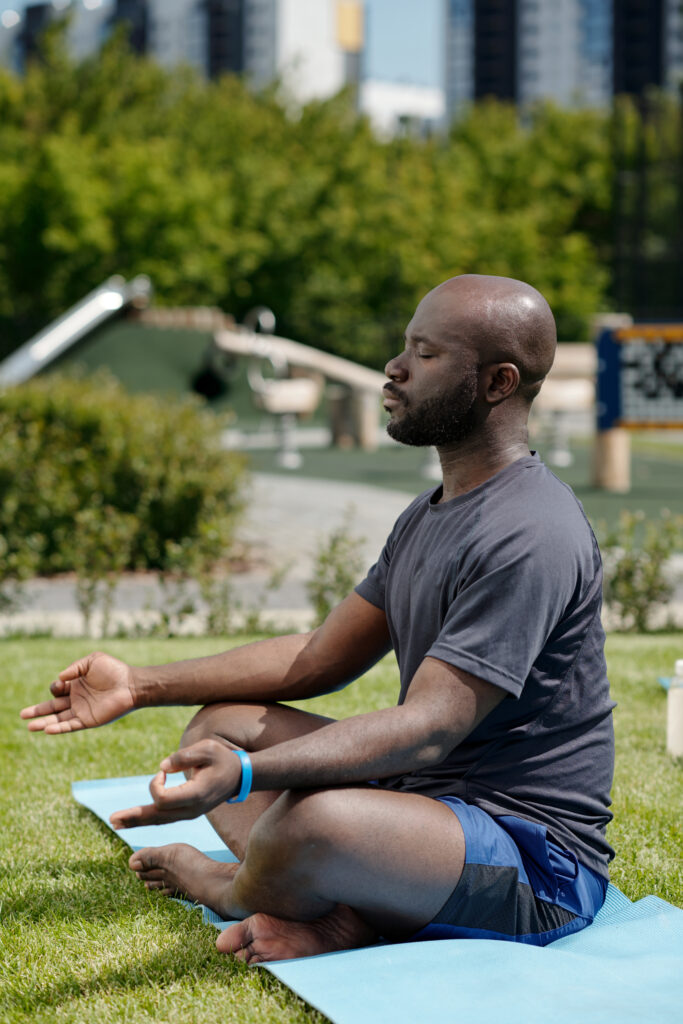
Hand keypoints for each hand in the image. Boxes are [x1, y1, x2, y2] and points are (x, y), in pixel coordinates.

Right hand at [20, 651, 135, 733]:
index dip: (55, 687)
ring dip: (44, 723)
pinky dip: (59, 728)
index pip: (57, 690)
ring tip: (29, 726)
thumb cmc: (114, 670)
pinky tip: (47, 729)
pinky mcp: (89, 720)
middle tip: (23, 715)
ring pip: (58, 719)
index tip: (63, 683)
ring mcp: (82, 711)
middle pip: (52, 707)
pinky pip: (70, 726)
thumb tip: (60, 678)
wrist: (131, 684)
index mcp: (76, 685)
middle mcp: (77, 699)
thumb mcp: (92, 661)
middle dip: (37, 711)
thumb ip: (74, 667)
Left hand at [109, 739, 242, 828]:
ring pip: (159, 820)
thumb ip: (185, 756)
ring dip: (136, 820)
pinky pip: (164, 818)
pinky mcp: (187, 812)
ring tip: (115, 822)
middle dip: (134, 817)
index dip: (155, 784)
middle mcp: (192, 809)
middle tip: (111, 820)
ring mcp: (190, 814)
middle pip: (157, 817)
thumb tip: (162, 766)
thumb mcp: (208, 749)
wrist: (240, 776)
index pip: (163, 799)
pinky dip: (148, 818)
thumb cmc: (224, 759)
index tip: (161, 771)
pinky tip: (133, 819)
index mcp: (196, 795)